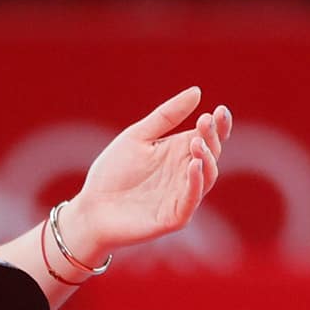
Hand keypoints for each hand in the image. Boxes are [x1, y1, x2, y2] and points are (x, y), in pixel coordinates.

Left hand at [65, 87, 231, 255]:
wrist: (90, 208)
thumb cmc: (112, 172)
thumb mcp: (137, 136)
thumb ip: (166, 116)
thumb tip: (197, 91)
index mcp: (178, 152)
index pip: (208, 137)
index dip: (219, 125)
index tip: (220, 110)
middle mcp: (185, 174)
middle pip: (211, 154)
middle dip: (212, 138)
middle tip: (205, 122)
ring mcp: (181, 196)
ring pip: (207, 177)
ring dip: (206, 159)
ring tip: (197, 143)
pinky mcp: (174, 217)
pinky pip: (191, 200)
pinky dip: (196, 183)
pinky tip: (194, 166)